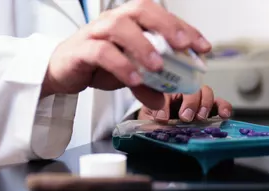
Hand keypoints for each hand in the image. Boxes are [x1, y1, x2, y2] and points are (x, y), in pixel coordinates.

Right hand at [41, 0, 210, 109]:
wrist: (65, 70)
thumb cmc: (100, 65)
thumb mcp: (131, 75)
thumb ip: (148, 85)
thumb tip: (166, 101)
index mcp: (132, 22)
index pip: (162, 17)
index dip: (185, 28)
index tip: (204, 47)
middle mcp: (116, 20)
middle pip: (143, 10)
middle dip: (168, 26)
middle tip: (185, 45)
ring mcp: (97, 32)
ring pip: (121, 28)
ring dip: (143, 46)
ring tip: (158, 66)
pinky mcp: (82, 49)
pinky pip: (102, 52)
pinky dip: (120, 65)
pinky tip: (133, 79)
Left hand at [138, 85, 232, 121]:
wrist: (161, 128)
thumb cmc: (155, 121)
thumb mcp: (148, 120)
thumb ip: (151, 120)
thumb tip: (157, 121)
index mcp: (164, 91)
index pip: (166, 90)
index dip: (165, 103)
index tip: (162, 118)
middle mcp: (183, 91)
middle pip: (190, 88)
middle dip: (189, 102)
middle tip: (185, 117)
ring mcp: (198, 98)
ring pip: (206, 91)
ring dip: (205, 104)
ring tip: (200, 117)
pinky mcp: (210, 107)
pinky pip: (220, 103)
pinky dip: (224, 107)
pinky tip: (224, 115)